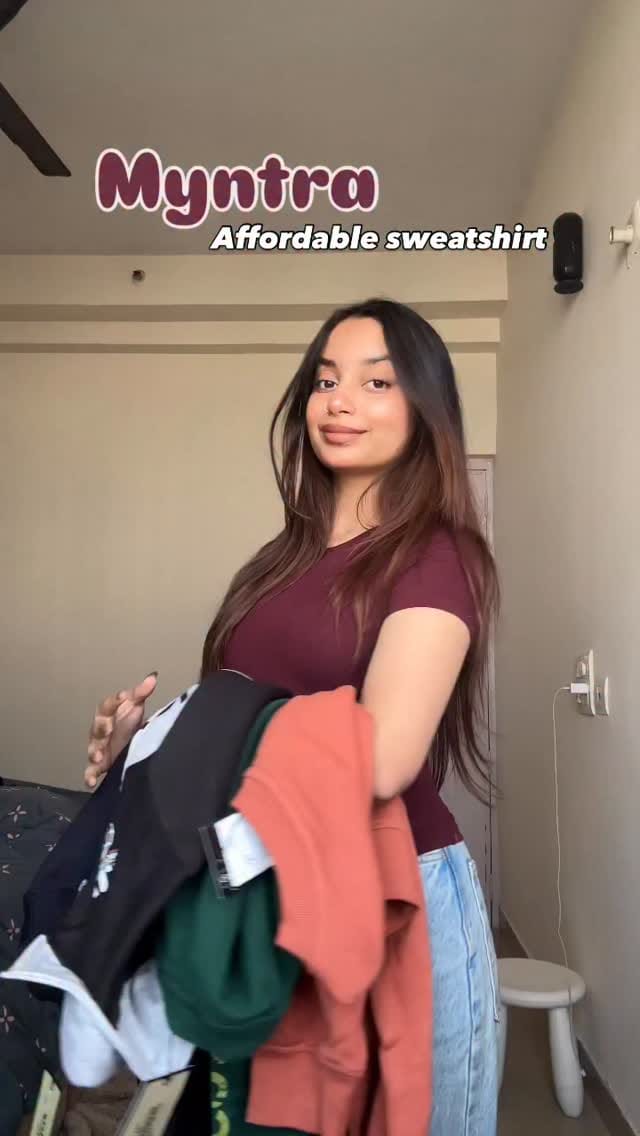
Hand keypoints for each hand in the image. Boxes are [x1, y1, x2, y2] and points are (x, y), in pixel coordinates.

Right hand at [84, 672, 157, 788]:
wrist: (130, 743)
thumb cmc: (129, 721)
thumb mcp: (136, 705)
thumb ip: (142, 692)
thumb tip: (153, 676)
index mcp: (108, 712)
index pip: (108, 704)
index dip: (115, 700)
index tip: (123, 697)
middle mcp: (100, 729)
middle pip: (98, 726)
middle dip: (101, 727)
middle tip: (108, 729)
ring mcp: (98, 747)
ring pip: (92, 748)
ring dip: (94, 752)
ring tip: (97, 756)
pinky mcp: (100, 764)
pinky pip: (91, 771)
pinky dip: (89, 776)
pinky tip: (90, 782)